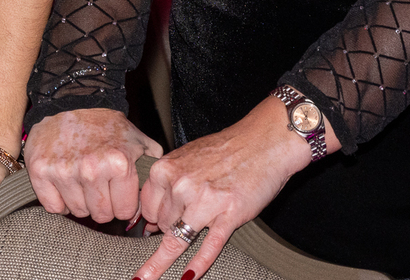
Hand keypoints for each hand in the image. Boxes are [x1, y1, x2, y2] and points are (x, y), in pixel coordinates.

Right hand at [25, 108, 163, 223]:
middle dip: (103, 204)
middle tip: (99, 185)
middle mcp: (91, 170)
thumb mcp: (138, 140)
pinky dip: (59, 201)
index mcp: (119, 164)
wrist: (72, 100)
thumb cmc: (105, 124)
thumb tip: (152, 197)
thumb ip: (150, 168)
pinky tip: (65, 185)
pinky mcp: (41, 171)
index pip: (124, 212)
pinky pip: (54, 207)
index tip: (117, 193)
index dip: (122, 204)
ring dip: (81, 201)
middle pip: (101, 215)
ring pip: (77, 211)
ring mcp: (64, 172)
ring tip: (82, 180)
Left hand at [132, 99, 315, 279]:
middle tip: (187, 218)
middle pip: (161, 225)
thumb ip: (166, 185)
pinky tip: (187, 277)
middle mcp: (181, 186)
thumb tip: (147, 220)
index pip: (145, 208)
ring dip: (175, 249)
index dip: (151, 218)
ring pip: (178, 240)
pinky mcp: (229, 215)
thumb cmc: (226, 149)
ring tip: (155, 270)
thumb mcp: (187, 158)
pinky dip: (198, 265)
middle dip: (170, 227)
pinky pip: (208, 247)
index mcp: (166, 169)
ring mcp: (204, 202)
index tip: (151, 227)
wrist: (264, 142)